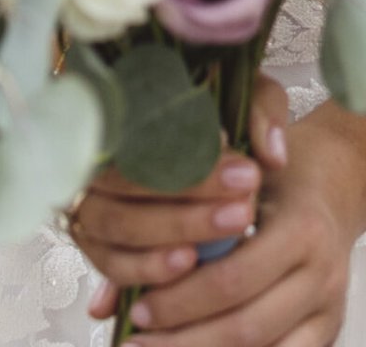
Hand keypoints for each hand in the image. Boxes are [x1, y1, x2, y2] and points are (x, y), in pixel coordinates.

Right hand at [73, 75, 290, 326]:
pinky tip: (185, 267)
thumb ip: (261, 114)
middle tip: (243, 214)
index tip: (247, 176)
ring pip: (117, 231)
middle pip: (128, 191)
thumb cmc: (223, 113)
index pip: (147, 143)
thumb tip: (273, 155)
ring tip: (213, 247)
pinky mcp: (98, 242)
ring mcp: (92, 203)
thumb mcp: (246, 96)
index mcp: (127, 113)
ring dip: (167, 242)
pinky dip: (144, 270)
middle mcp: (97, 158)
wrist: (212, 137)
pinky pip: (111, 263)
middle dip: (187, 211)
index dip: (194, 166)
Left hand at [101, 109, 365, 345]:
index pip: (234, 280)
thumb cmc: (285, 172)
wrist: (342, 179)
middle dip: (185, 341)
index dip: (181, 301)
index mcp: (303, 229)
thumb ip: (189, 223)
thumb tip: (114, 290)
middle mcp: (324, 275)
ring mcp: (330, 308)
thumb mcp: (240, 180)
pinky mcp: (329, 330)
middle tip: (138, 341)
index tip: (139, 308)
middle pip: (246, 329)